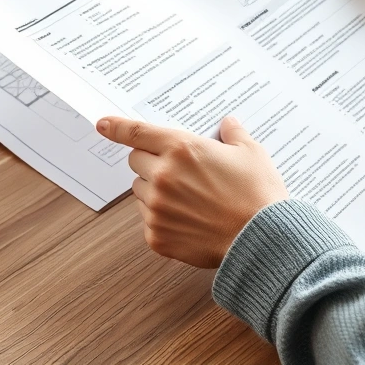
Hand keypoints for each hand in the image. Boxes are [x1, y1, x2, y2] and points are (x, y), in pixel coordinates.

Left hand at [96, 115, 288, 268]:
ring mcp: (157, 208)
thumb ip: (233, 134)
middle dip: (153, 162)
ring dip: (157, 191)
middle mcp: (163, 176)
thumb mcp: (252, 153)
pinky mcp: (157, 236)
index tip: (103, 125)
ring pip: (141, 191)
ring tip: (191, 199)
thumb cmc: (258, 195)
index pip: (137, 132)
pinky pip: (149, 220)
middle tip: (180, 171)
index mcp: (182, 148)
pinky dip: (164, 219)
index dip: (116, 126)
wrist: (262, 241)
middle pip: (136, 161)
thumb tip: (228, 123)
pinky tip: (190, 221)